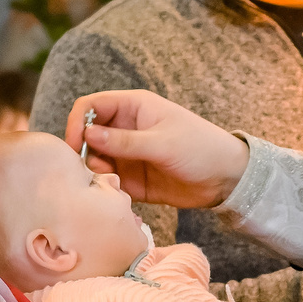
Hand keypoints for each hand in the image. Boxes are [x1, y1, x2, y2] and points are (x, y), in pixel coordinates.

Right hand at [67, 90, 250, 207]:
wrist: (227, 179)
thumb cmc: (201, 148)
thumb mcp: (163, 143)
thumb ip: (125, 142)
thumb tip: (88, 135)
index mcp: (133, 108)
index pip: (91, 106)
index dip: (77, 123)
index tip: (74, 147)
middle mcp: (126, 129)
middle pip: (87, 136)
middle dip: (83, 153)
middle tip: (94, 171)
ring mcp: (128, 155)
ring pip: (94, 161)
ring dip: (94, 173)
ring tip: (110, 183)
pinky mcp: (132, 179)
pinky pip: (108, 182)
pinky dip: (106, 188)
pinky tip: (116, 195)